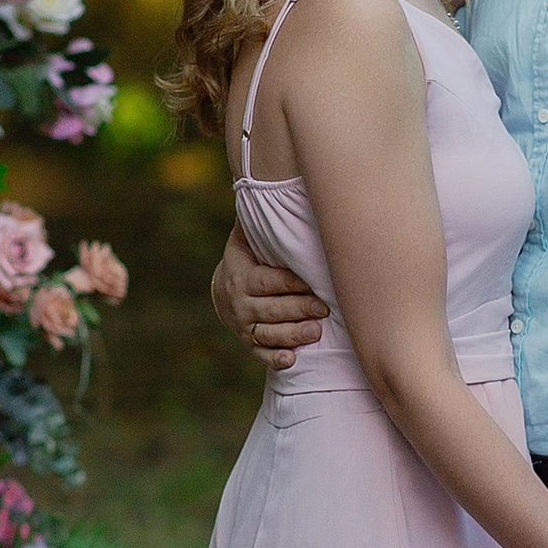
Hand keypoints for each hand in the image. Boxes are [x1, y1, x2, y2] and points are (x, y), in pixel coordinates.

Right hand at [210, 223, 329, 359]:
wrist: (224, 292)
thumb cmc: (249, 259)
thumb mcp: (247, 240)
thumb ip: (258, 223)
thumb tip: (269, 187)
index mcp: (242, 276)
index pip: (267, 281)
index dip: (289, 283)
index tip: (311, 282)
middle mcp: (241, 304)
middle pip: (270, 309)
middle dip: (297, 309)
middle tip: (323, 308)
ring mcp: (245, 327)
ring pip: (268, 334)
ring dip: (291, 335)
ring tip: (315, 332)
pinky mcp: (251, 344)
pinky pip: (262, 354)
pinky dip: (276, 359)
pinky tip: (291, 360)